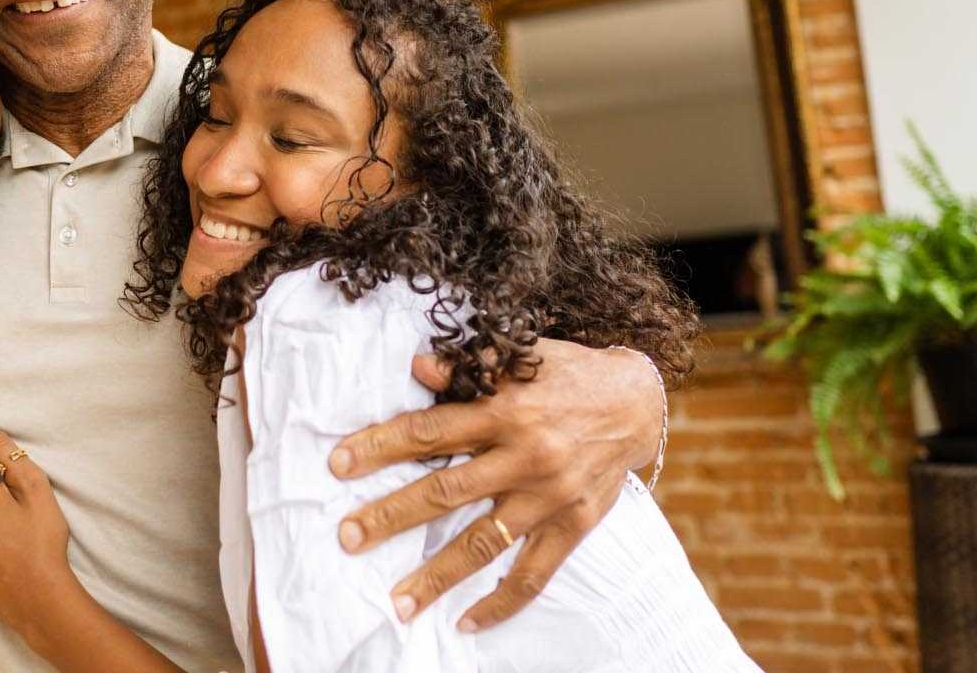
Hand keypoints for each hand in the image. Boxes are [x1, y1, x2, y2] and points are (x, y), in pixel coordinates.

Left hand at [328, 339, 662, 630]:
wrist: (637, 400)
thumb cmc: (567, 373)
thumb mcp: (522, 355)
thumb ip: (469, 364)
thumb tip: (417, 364)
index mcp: (506, 410)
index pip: (430, 431)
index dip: (381, 446)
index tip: (338, 464)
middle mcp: (526, 456)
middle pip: (446, 490)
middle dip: (392, 515)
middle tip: (348, 536)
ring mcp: (549, 497)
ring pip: (483, 542)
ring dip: (436, 575)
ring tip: (397, 603)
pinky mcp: (573, 525)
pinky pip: (535, 574)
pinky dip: (502, 602)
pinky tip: (467, 622)